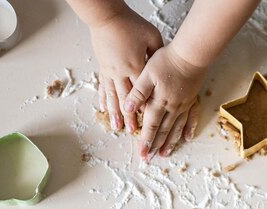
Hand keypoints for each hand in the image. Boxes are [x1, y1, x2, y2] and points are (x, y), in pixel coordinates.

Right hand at [89, 7, 162, 131]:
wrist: (107, 17)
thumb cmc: (131, 25)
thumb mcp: (151, 37)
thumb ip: (158, 54)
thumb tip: (163, 69)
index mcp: (136, 67)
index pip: (143, 93)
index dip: (145, 109)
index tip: (148, 122)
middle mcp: (122, 73)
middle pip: (127, 100)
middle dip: (130, 118)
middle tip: (132, 133)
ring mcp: (111, 71)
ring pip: (113, 97)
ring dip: (115, 114)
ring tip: (116, 128)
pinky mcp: (103, 67)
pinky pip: (103, 87)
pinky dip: (103, 99)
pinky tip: (103, 109)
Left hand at [123, 44, 205, 160]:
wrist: (191, 54)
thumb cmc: (167, 60)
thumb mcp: (148, 73)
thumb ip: (138, 92)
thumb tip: (128, 108)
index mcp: (159, 102)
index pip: (150, 126)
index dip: (145, 140)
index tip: (142, 154)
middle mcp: (172, 108)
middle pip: (163, 131)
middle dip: (155, 146)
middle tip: (150, 159)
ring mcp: (183, 105)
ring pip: (176, 128)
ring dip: (170, 142)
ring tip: (165, 154)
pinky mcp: (191, 100)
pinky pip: (191, 118)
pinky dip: (189, 129)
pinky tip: (188, 138)